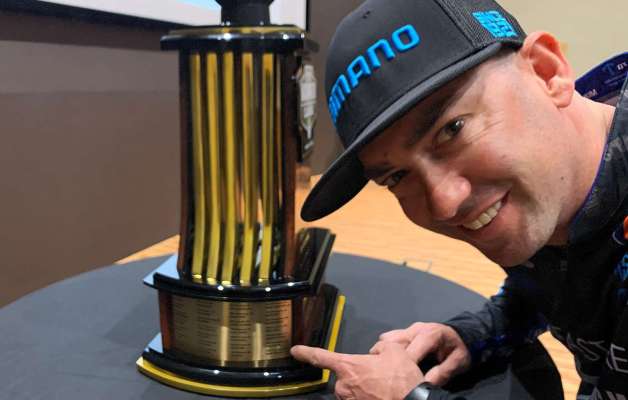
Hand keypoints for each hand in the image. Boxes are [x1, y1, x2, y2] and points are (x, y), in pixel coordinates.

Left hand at [291, 341, 423, 399]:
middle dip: (358, 376)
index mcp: (348, 367)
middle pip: (345, 378)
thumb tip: (376, 353)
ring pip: (353, 392)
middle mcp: (344, 386)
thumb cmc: (401, 379)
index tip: (295, 351)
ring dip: (364, 389)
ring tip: (384, 389)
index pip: (321, 357)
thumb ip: (380, 348)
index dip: (306, 352)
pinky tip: (383, 396)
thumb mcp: (394, 351)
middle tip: (379, 378)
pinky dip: (369, 397)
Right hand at [371, 322, 470, 385]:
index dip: (404, 368)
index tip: (403, 380)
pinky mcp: (403, 332)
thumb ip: (443, 372)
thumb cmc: (459, 350)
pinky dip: (387, 349)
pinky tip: (392, 360)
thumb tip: (425, 384)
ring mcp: (408, 329)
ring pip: (387, 340)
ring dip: (387, 353)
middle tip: (394, 375)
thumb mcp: (458, 362)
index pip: (409, 352)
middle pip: (393, 343)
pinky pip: (388, 339)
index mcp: (429, 335)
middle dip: (391, 360)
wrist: (461, 336)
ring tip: (392, 368)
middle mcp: (415, 329)